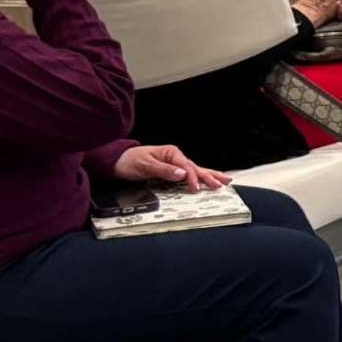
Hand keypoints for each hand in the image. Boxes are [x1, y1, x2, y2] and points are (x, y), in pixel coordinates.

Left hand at [113, 144, 229, 190]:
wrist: (117, 161)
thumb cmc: (129, 161)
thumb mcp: (145, 165)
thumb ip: (163, 170)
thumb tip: (182, 174)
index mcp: (171, 153)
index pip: (187, 167)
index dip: (193, 178)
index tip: (196, 188)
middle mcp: (175, 157)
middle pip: (196, 167)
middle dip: (209, 176)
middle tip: (222, 184)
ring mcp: (174, 164)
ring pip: (196, 170)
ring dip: (210, 176)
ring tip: (225, 181)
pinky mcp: (171, 170)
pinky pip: (189, 174)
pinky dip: (200, 177)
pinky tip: (208, 180)